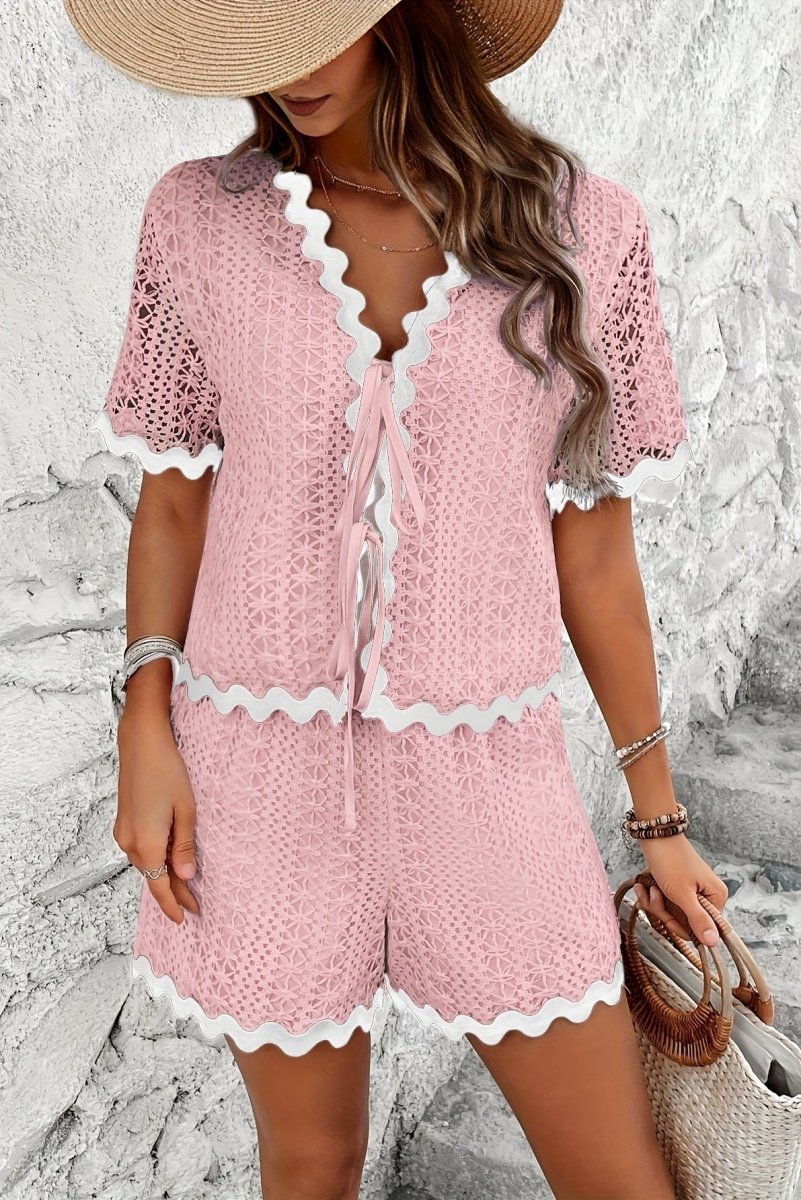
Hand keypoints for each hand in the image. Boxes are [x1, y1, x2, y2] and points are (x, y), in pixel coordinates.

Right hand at [114, 711, 199, 924]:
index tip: (186, 918)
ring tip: (185, 886)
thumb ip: (184, 846)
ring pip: (145, 865)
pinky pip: (140, 851)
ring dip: (163, 876)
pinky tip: (168, 862)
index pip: (159, 886)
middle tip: (195, 904)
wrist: (141, 744)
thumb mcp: (186, 810)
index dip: (172, 905)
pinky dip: (154, 861)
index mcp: (147, 843)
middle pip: (152, 878)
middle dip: (172, 892)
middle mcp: (129, 843)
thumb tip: (187, 877)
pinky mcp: (122, 823)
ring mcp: (122, 833)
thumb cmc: (167, 772)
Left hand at [632, 836, 728, 946]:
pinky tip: (645, 885)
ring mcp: (690, 891)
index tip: (669, 917)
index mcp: (716, 897)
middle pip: (684, 922)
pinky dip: (651, 895)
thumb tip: (713, 942)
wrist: (654, 836)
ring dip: (654, 903)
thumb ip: (698, 920)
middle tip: (657, 895)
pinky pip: (663, 903)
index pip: (703, 929)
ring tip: (650, 887)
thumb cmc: (671, 860)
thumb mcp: (683, 894)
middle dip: (664, 912)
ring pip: (670, 913)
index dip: (682, 927)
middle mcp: (706, 895)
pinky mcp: (676, 887)